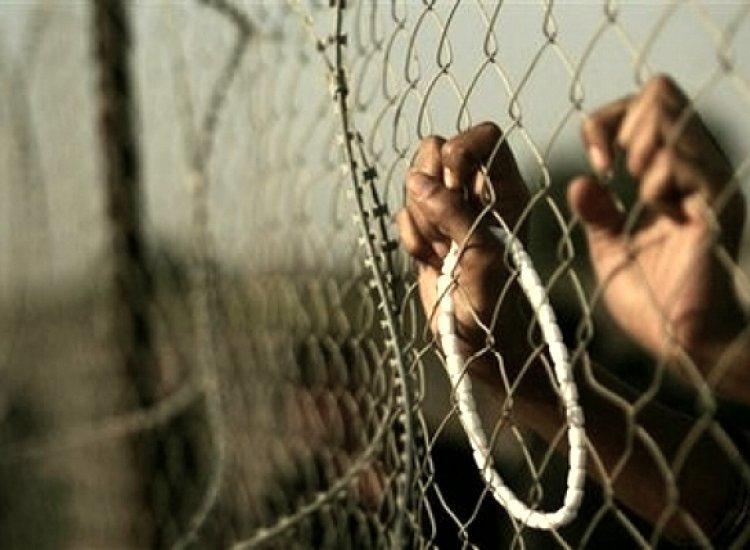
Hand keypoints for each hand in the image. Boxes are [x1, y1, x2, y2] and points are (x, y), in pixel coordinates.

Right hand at [395, 123, 530, 380]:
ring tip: (442, 252)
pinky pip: (403, 214)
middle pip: (438, 150)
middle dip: (432, 188)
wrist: (475, 339)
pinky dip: (411, 239)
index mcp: (505, 190)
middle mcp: (477, 194)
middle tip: (446, 229)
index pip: (483, 135)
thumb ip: (455, 214)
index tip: (453, 182)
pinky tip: (431, 261)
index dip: (461, 149)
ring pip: (415, 181)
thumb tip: (418, 181)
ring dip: (420, 218)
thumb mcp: (481, 256)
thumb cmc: (493, 300)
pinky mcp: (426, 231)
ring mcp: (448, 211)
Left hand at [571, 75, 744, 371]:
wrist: (685, 346)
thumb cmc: (654, 302)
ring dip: (640, 147)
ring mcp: (710, 184)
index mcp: (670, 177)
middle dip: (623, 125)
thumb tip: (582, 182)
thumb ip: (598, 214)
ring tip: (643, 192)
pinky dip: (659, 175)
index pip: (642, 105)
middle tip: (619, 171)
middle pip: (660, 92)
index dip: (605, 123)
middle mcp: (695, 170)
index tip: (597, 165)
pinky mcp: (717, 209)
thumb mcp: (611, 250)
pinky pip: (688, 159)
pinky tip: (658, 206)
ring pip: (673, 112)